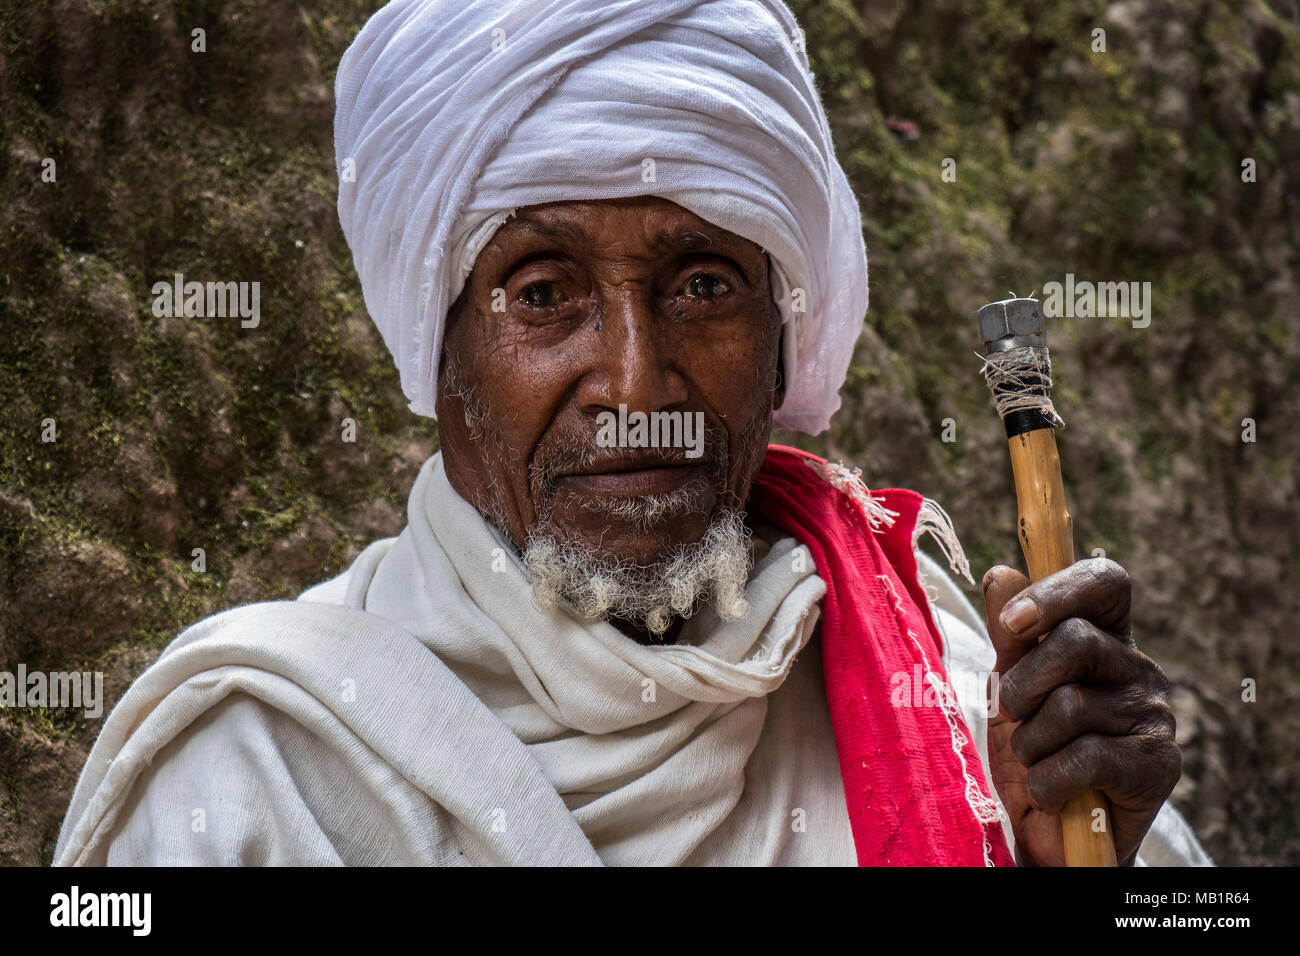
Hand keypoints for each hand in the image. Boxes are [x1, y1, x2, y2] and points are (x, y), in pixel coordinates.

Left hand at [981, 558, 1180, 865]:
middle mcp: (1138, 667)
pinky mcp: (1158, 764)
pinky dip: (1048, 780)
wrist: (1056, 834)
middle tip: (1011, 713)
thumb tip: (1001, 575)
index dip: (1057, 591)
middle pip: (1076, 640)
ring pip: (1070, 705)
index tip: (1012, 623)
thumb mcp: (1011, 687)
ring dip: (1030, 742)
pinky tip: (1050, 793)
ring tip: (1036, 762)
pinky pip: (1084, 757)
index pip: (1104, 582)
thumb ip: (1009, 634)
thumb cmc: (1035, 749)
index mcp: (1105, 636)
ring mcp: (1154, 714)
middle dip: (1022, 681)